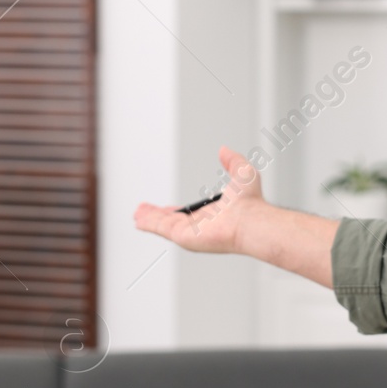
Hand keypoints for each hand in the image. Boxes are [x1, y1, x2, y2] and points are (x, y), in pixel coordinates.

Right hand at [133, 145, 266, 254]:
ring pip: (164, 226)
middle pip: (172, 221)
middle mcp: (200, 226)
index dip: (174, 211)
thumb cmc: (250, 202)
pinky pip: (162, 229)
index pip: (188, 215)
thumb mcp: (242, 173)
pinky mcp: (184, 237)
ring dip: (150, 220)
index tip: (165, 208)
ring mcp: (191, 233)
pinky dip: (149, 224)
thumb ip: (232, 161)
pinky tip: (139, 221)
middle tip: (143, 212)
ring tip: (136, 216)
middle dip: (156, 217)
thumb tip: (224, 150)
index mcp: (211, 215)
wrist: (249, 219)